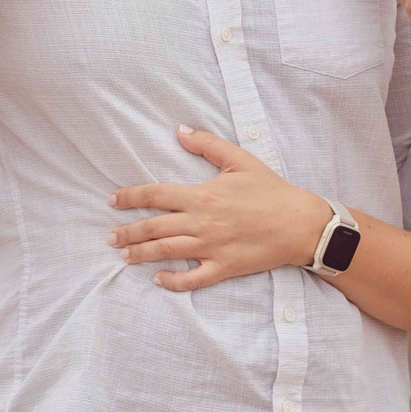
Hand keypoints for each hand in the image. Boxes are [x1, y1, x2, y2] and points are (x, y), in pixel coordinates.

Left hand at [108, 127, 330, 292]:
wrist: (300, 223)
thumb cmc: (270, 190)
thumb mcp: (239, 160)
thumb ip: (207, 144)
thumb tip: (180, 129)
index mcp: (201, 195)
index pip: (155, 194)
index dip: (129, 197)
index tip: (112, 201)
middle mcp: (201, 222)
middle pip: (153, 227)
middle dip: (127, 233)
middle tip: (110, 237)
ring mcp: (211, 248)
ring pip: (166, 253)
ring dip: (141, 255)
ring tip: (124, 256)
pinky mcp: (224, 268)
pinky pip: (192, 280)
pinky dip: (173, 282)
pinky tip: (158, 279)